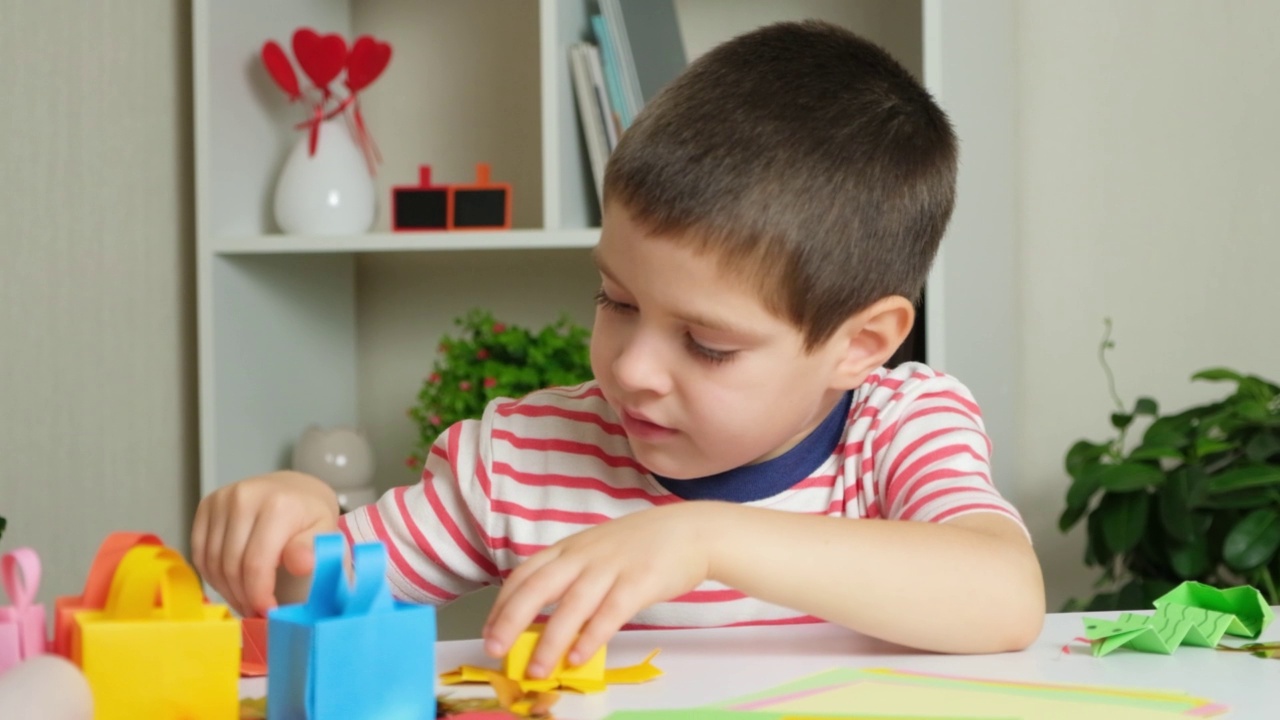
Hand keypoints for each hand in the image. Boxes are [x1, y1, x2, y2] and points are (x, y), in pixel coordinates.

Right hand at [191, 470, 338, 616]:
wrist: (294, 489)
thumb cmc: (310, 516)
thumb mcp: (324, 532)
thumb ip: (314, 549)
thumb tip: (302, 564)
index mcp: (277, 505)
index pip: (256, 563)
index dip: (259, 594)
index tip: (268, 611)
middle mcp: (244, 498)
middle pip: (232, 565)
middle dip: (243, 596)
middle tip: (256, 610)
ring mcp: (221, 500)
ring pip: (212, 563)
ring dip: (227, 589)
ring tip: (245, 599)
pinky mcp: (206, 506)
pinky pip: (200, 554)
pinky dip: (213, 575)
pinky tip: (231, 583)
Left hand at [482, 502, 712, 677]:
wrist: (692, 531)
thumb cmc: (643, 544)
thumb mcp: (598, 549)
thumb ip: (572, 574)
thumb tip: (543, 617)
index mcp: (570, 548)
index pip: (525, 574)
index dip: (503, 604)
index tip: (489, 632)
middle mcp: (584, 556)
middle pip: (538, 588)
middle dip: (511, 621)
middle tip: (495, 651)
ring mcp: (611, 568)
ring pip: (571, 606)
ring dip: (550, 641)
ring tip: (536, 670)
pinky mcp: (639, 583)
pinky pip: (609, 614)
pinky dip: (590, 637)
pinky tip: (578, 658)